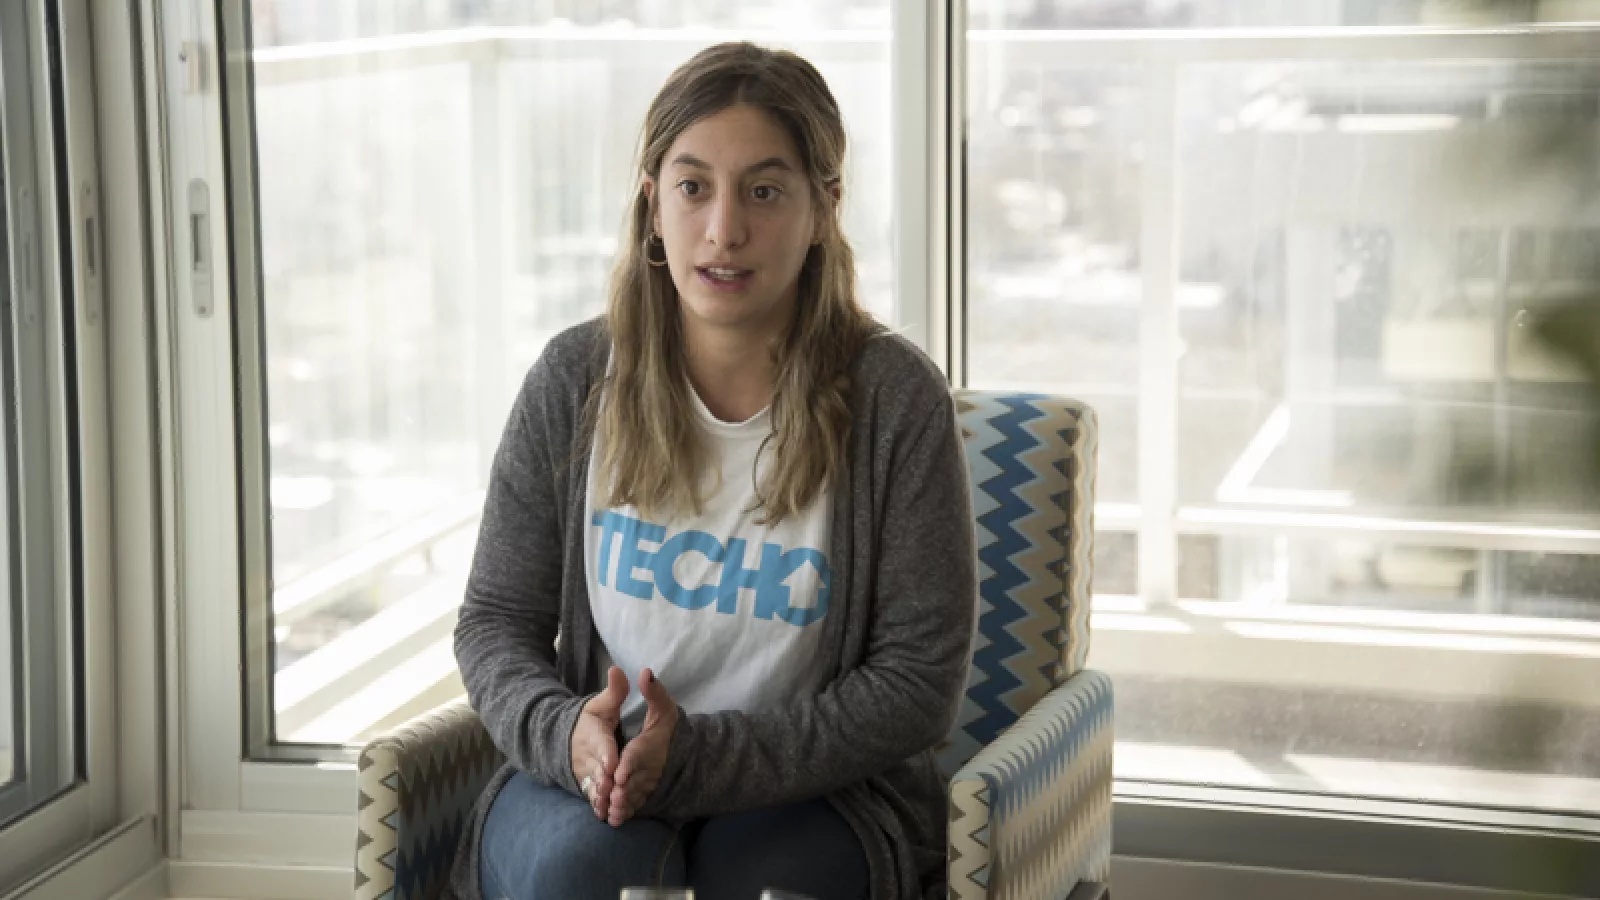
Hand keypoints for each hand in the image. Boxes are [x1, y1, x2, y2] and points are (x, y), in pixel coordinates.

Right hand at [571, 665, 627, 821]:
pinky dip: (597, 806)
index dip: (606, 753)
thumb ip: (614, 691)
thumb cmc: (591, 720)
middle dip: (604, 779)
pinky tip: (604, 816)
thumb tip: (617, 668)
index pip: (601, 744)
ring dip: (600, 796)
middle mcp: (588, 756)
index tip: (613, 762)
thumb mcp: (601, 704)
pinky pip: (591, 797)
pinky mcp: (587, 785)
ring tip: (608, 806)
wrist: (566, 740)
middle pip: (597, 769)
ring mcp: (586, 773)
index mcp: (594, 734)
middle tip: (613, 788)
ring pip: (593, 786)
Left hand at [607, 668, 677, 826]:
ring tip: (612, 812)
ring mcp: (648, 782)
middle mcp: (649, 767)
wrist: (684, 752)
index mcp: (650, 745)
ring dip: (624, 805)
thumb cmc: (669, 728)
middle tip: (612, 797)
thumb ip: (654, 691)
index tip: (619, 773)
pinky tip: (614, 820)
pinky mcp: (646, 793)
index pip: (639, 755)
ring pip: (635, 795)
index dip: (629, 764)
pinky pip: (636, 804)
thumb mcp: (664, 707)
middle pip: (635, 779)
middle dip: (624, 789)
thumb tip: (646, 671)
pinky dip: (627, 813)